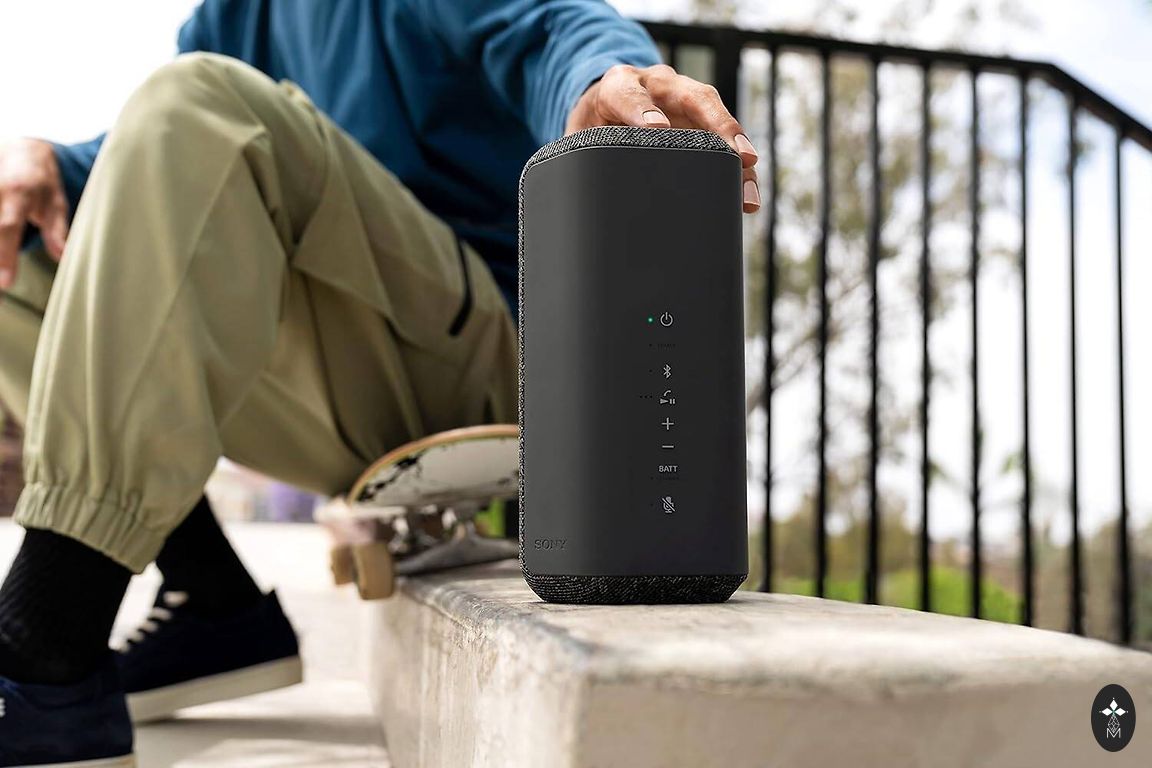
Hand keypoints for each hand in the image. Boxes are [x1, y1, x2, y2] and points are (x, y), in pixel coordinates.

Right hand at [0, 138, 69, 287]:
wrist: (22, 150)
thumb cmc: (43, 182)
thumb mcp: (57, 203)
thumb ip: (57, 230)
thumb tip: (62, 257)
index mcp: (19, 191)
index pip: (8, 227)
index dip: (5, 255)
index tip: (5, 283)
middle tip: (0, 288)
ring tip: (1, 279)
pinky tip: (0, 264)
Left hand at [565, 64, 759, 212]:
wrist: (604, 109)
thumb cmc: (591, 128)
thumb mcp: (579, 138)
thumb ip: (583, 155)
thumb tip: (589, 194)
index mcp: (619, 85)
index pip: (628, 94)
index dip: (641, 111)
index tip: (657, 130)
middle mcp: (659, 85)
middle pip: (694, 98)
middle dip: (718, 126)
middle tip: (737, 156)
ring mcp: (685, 100)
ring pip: (719, 122)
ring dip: (737, 159)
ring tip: (746, 195)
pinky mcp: (701, 122)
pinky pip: (724, 145)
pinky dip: (738, 174)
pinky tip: (746, 200)